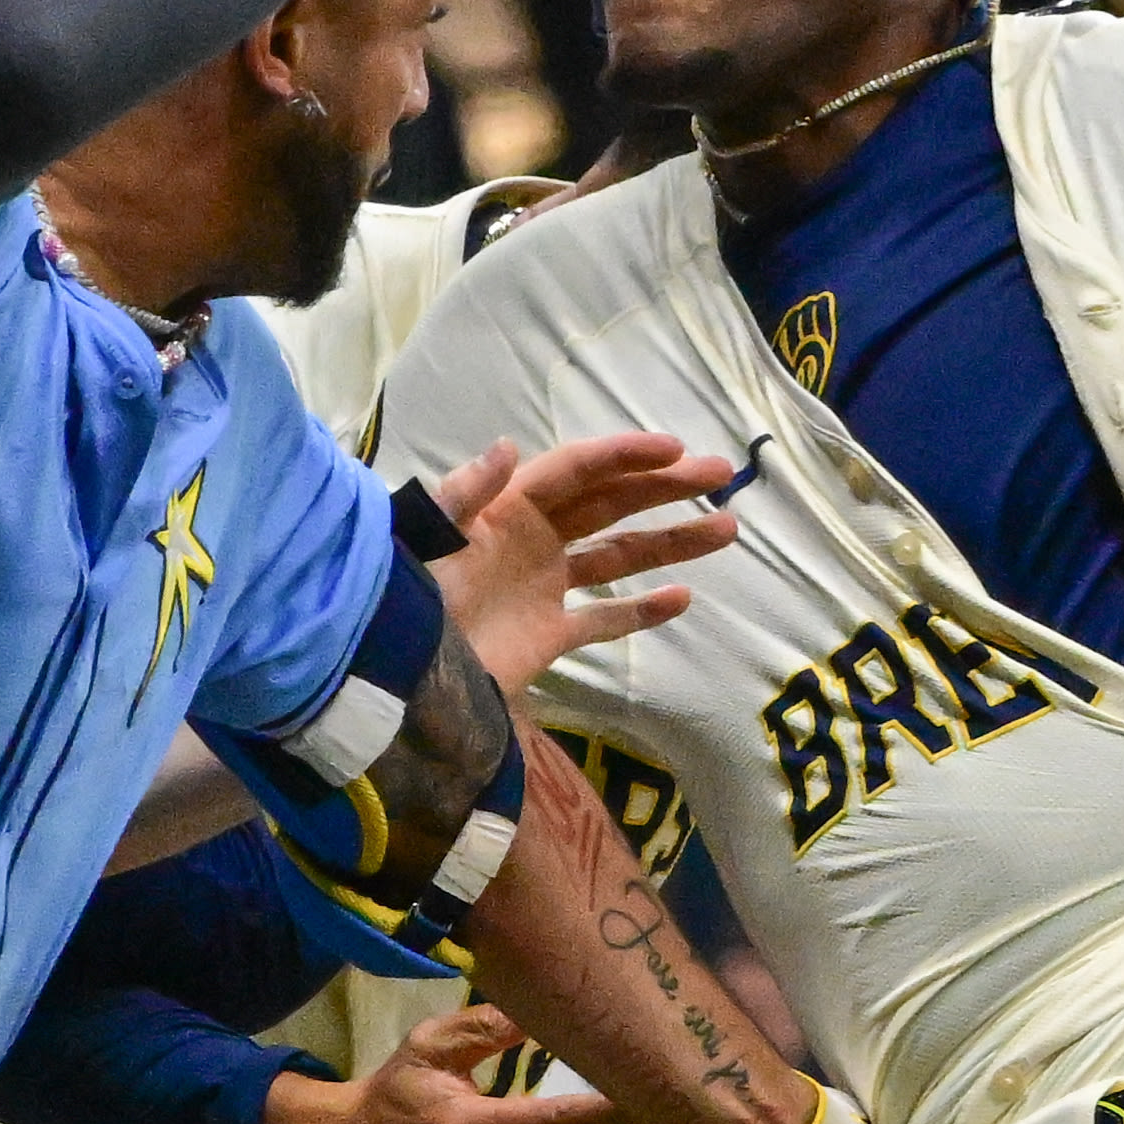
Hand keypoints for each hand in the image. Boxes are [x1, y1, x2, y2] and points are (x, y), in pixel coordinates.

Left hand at [427, 433, 737, 691]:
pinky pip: (605, 619)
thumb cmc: (407, 598)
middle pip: (612, 504)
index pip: (577, 471)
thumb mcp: (426, 539)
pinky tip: (683, 598)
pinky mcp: (551, 635)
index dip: (625, 456)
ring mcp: (547, 588)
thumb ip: (463, 495)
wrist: (397, 675)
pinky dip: (642, 610)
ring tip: (726, 528)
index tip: (675, 448)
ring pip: (620, 556)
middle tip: (721, 474)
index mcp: (508, 509)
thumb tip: (509, 447)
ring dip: (671, 541)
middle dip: (665, 488)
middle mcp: (535, 540)